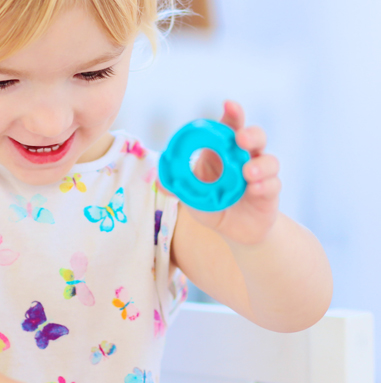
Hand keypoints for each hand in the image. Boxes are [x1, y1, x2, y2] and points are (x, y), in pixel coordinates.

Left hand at [185, 101, 280, 245]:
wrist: (233, 230)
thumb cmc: (213, 204)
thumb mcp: (191, 196)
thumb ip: (177, 187)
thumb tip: (158, 181)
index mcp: (224, 152)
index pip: (231, 127)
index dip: (233, 114)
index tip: (229, 104)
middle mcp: (246, 157)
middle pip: (255, 137)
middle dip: (250, 134)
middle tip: (240, 139)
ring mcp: (261, 174)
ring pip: (269, 160)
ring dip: (259, 164)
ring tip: (247, 172)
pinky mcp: (270, 192)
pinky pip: (273, 185)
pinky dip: (264, 185)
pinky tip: (254, 189)